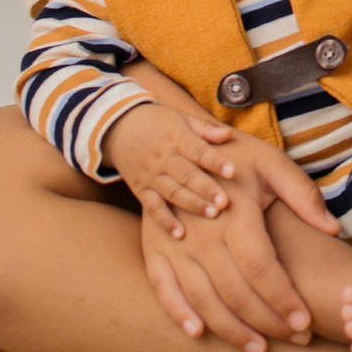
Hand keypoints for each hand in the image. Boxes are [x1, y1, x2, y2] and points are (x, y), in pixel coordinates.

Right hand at [104, 102, 236, 235]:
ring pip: (173, 192)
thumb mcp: (181, 118)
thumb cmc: (158, 122)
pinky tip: (179, 233)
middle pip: (187, 175)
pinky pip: (153, 207)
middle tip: (225, 202)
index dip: (215, 161)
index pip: (198, 150)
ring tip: (212, 214)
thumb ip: (205, 128)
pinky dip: (165, 221)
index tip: (232, 172)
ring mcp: (152, 176)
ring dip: (192, 204)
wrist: (119, 129)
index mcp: (177, 138)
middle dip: (206, 189)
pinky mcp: (142, 190)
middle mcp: (164, 158)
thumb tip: (228, 134)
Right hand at [140, 133, 340, 351]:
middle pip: (236, 291)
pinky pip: (164, 289)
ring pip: (203, 299)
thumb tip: (333, 228)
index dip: (284, 299)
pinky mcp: (155, 249)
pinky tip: (199, 334)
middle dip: (268, 322)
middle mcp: (202, 233)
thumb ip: (303, 195)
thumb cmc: (233, 156)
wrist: (175, 142)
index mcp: (234, 214)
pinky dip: (179, 314)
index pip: (261, 269)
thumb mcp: (271, 162)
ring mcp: (174, 243)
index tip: (306, 322)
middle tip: (294, 339)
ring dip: (231, 329)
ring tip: (259, 349)